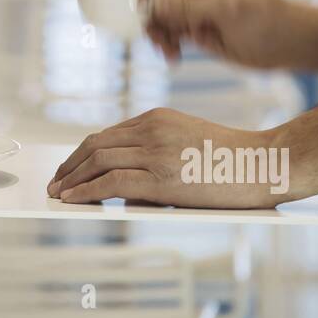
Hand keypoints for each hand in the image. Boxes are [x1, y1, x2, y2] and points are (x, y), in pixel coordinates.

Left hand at [47, 108, 290, 208]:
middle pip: (95, 145)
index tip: (69, 167)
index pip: (108, 134)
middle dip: (69, 165)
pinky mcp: (159, 177)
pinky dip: (84, 191)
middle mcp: (151, 129)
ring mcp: (154, 151)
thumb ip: (155, 155)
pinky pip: (110, 182)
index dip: (82, 153)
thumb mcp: (187, 143)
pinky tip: (72, 200)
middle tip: (54, 181)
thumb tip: (121, 190)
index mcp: (157, 117)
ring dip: (71, 179)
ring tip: (57, 193)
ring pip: (97, 161)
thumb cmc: (232, 161)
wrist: (263, 164)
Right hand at [143, 0, 298, 68]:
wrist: (289, 45)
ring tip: (169, 50)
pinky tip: (174, 57)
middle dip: (152, 13)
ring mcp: (193, 4)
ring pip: (157, 14)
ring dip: (157, 32)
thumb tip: (151, 1)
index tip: (155, 10)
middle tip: (159, 36)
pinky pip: (167, 31)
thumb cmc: (267, 18)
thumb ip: (187, 5)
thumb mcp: (227, 8)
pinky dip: (166, 44)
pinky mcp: (194, 26)